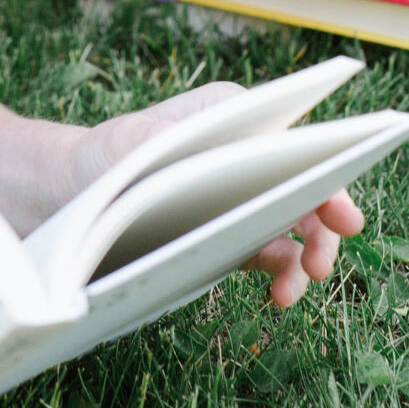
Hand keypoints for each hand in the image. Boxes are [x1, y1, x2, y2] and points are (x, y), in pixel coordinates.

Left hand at [74, 80, 364, 309]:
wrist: (69, 201)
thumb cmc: (101, 158)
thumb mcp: (130, 144)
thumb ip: (177, 146)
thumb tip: (223, 160)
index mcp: (232, 114)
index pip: (293, 136)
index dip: (327, 168)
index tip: (339, 206)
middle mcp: (249, 153)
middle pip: (306, 182)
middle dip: (323, 221)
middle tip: (322, 261)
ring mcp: (245, 195)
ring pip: (295, 223)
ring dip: (306, 256)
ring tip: (293, 288)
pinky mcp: (234, 233)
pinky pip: (270, 253)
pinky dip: (282, 273)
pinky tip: (278, 293)